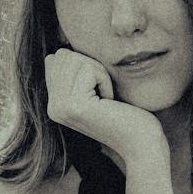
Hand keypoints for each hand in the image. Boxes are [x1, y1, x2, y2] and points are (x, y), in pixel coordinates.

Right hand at [44, 47, 166, 163]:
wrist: (141, 143)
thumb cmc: (125, 113)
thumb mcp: (93, 90)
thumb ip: (73, 74)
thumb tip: (59, 50)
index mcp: (54, 104)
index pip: (56, 58)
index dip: (84, 65)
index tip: (97, 91)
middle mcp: (52, 107)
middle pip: (64, 56)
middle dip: (92, 67)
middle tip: (104, 95)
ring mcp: (60, 107)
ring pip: (76, 59)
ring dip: (99, 73)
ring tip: (106, 99)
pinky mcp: (75, 105)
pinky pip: (89, 69)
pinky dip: (105, 80)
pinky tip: (109, 102)